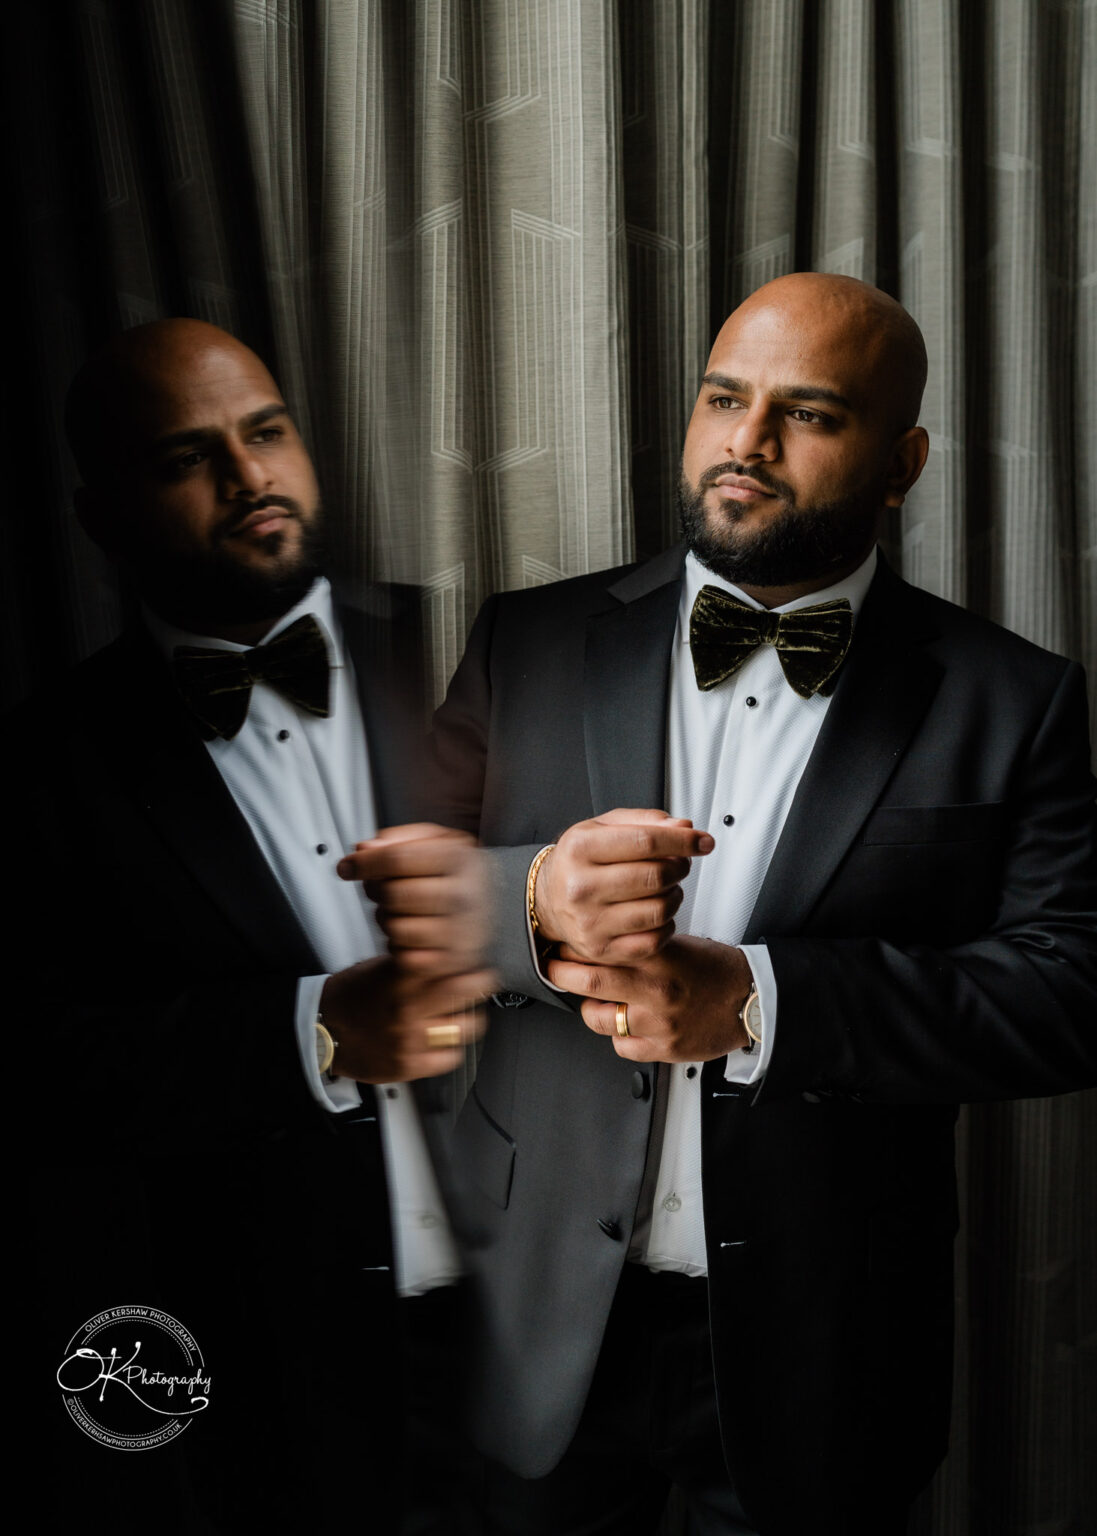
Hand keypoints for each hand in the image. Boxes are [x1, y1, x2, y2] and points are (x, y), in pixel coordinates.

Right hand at [319, 956, 491, 1081]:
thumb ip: (411, 965)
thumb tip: (443, 957)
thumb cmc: (348, 999)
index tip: (479, 967)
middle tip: (478, 985)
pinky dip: (450, 1048)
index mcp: (401, 981)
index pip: (451, 968)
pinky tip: (442, 1040)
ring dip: (467, 1020)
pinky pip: (448, 1058)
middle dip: (476, 987)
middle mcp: (408, 1010)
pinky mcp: (408, 1066)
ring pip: (462, 1029)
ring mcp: (410, 1040)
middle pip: (463, 995)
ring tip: (462, 1015)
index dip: (471, 967)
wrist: (322, 1033)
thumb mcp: (378, 969)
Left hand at [337, 823, 490, 977]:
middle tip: (381, 889)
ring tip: (402, 912)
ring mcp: (461, 932)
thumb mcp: (435, 843)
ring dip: (388, 920)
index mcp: (461, 858)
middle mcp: (465, 894)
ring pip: (396, 927)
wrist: (490, 914)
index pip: (398, 859)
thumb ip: (397, 840)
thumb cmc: (453, 877)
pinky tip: (411, 934)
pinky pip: (404, 957)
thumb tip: (363, 848)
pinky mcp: (452, 961)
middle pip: (393, 893)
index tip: (348, 866)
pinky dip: (399, 947)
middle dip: (377, 891)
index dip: (365, 862)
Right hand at [533, 809, 713, 961]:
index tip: (703, 841)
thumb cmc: (580, 861)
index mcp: (580, 849)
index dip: (683, 841)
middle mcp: (580, 887)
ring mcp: (589, 922)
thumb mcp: (603, 828)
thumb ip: (644, 822)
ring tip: (667, 888)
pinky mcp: (601, 950)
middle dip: (680, 867)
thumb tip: (684, 827)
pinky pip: (654, 940)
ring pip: (659, 910)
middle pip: (656, 876)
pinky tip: (657, 912)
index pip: (646, 841)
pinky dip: (666, 925)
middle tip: (681, 864)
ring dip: (675, 896)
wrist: (547, 900)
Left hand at [547, 935, 752, 1062]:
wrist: (751, 1000)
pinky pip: (622, 1047)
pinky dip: (618, 1036)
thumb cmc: (717, 970)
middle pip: (591, 981)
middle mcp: (655, 989)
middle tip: (555, 968)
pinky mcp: (664, 1047)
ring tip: (599, 1000)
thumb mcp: (679, 944)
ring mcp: (658, 1021)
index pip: (603, 947)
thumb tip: (603, 943)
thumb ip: (641, 946)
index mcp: (659, 957)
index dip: (576, 945)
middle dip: (563, 973)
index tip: (564, 943)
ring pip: (599, 1018)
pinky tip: (626, 1025)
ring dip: (592, 1008)